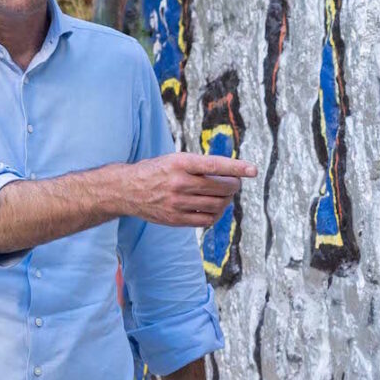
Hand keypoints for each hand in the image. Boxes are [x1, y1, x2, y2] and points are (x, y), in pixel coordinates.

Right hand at [124, 153, 255, 228]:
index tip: (253, 170)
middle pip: (220, 187)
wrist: (126, 190)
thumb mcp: (175, 159)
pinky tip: (215, 208)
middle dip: (234, 185)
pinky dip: (217, 214)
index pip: (215, 165)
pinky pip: (206, 220)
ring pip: (216, 204)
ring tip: (225, 194)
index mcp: (180, 163)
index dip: (237, 167)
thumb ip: (199, 166)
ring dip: (227, 200)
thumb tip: (230, 173)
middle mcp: (179, 182)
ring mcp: (177, 203)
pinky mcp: (175, 219)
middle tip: (235, 182)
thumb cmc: (156, 171)